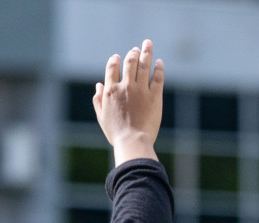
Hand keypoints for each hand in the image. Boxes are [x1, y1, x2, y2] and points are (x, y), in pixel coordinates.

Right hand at [93, 39, 163, 165]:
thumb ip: (98, 99)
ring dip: (146, 52)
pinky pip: (158, 77)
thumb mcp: (102, 117)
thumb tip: (98, 85)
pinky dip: (158, 68)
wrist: (133, 142)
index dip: (115, 60)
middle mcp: (126, 86)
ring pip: (144, 65)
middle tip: (136, 49)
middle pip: (130, 62)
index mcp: (111, 90)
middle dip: (133, 53)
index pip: (112, 67)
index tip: (117, 57)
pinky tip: (159, 62)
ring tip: (148, 44)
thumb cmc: (116, 133)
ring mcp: (141, 90)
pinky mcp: (155, 96)